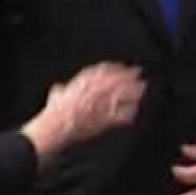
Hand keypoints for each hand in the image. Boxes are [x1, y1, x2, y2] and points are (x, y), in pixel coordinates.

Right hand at [22, 62, 144, 156]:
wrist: (55, 128)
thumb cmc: (53, 115)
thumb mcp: (55, 97)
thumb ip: (60, 91)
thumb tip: (59, 89)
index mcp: (82, 85)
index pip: (102, 71)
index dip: (114, 68)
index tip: (122, 66)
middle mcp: (94, 93)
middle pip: (116, 81)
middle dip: (128, 76)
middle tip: (138, 72)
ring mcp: (101, 106)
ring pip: (122, 95)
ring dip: (133, 91)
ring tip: (142, 88)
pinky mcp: (105, 120)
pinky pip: (121, 115)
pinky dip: (129, 112)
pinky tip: (135, 110)